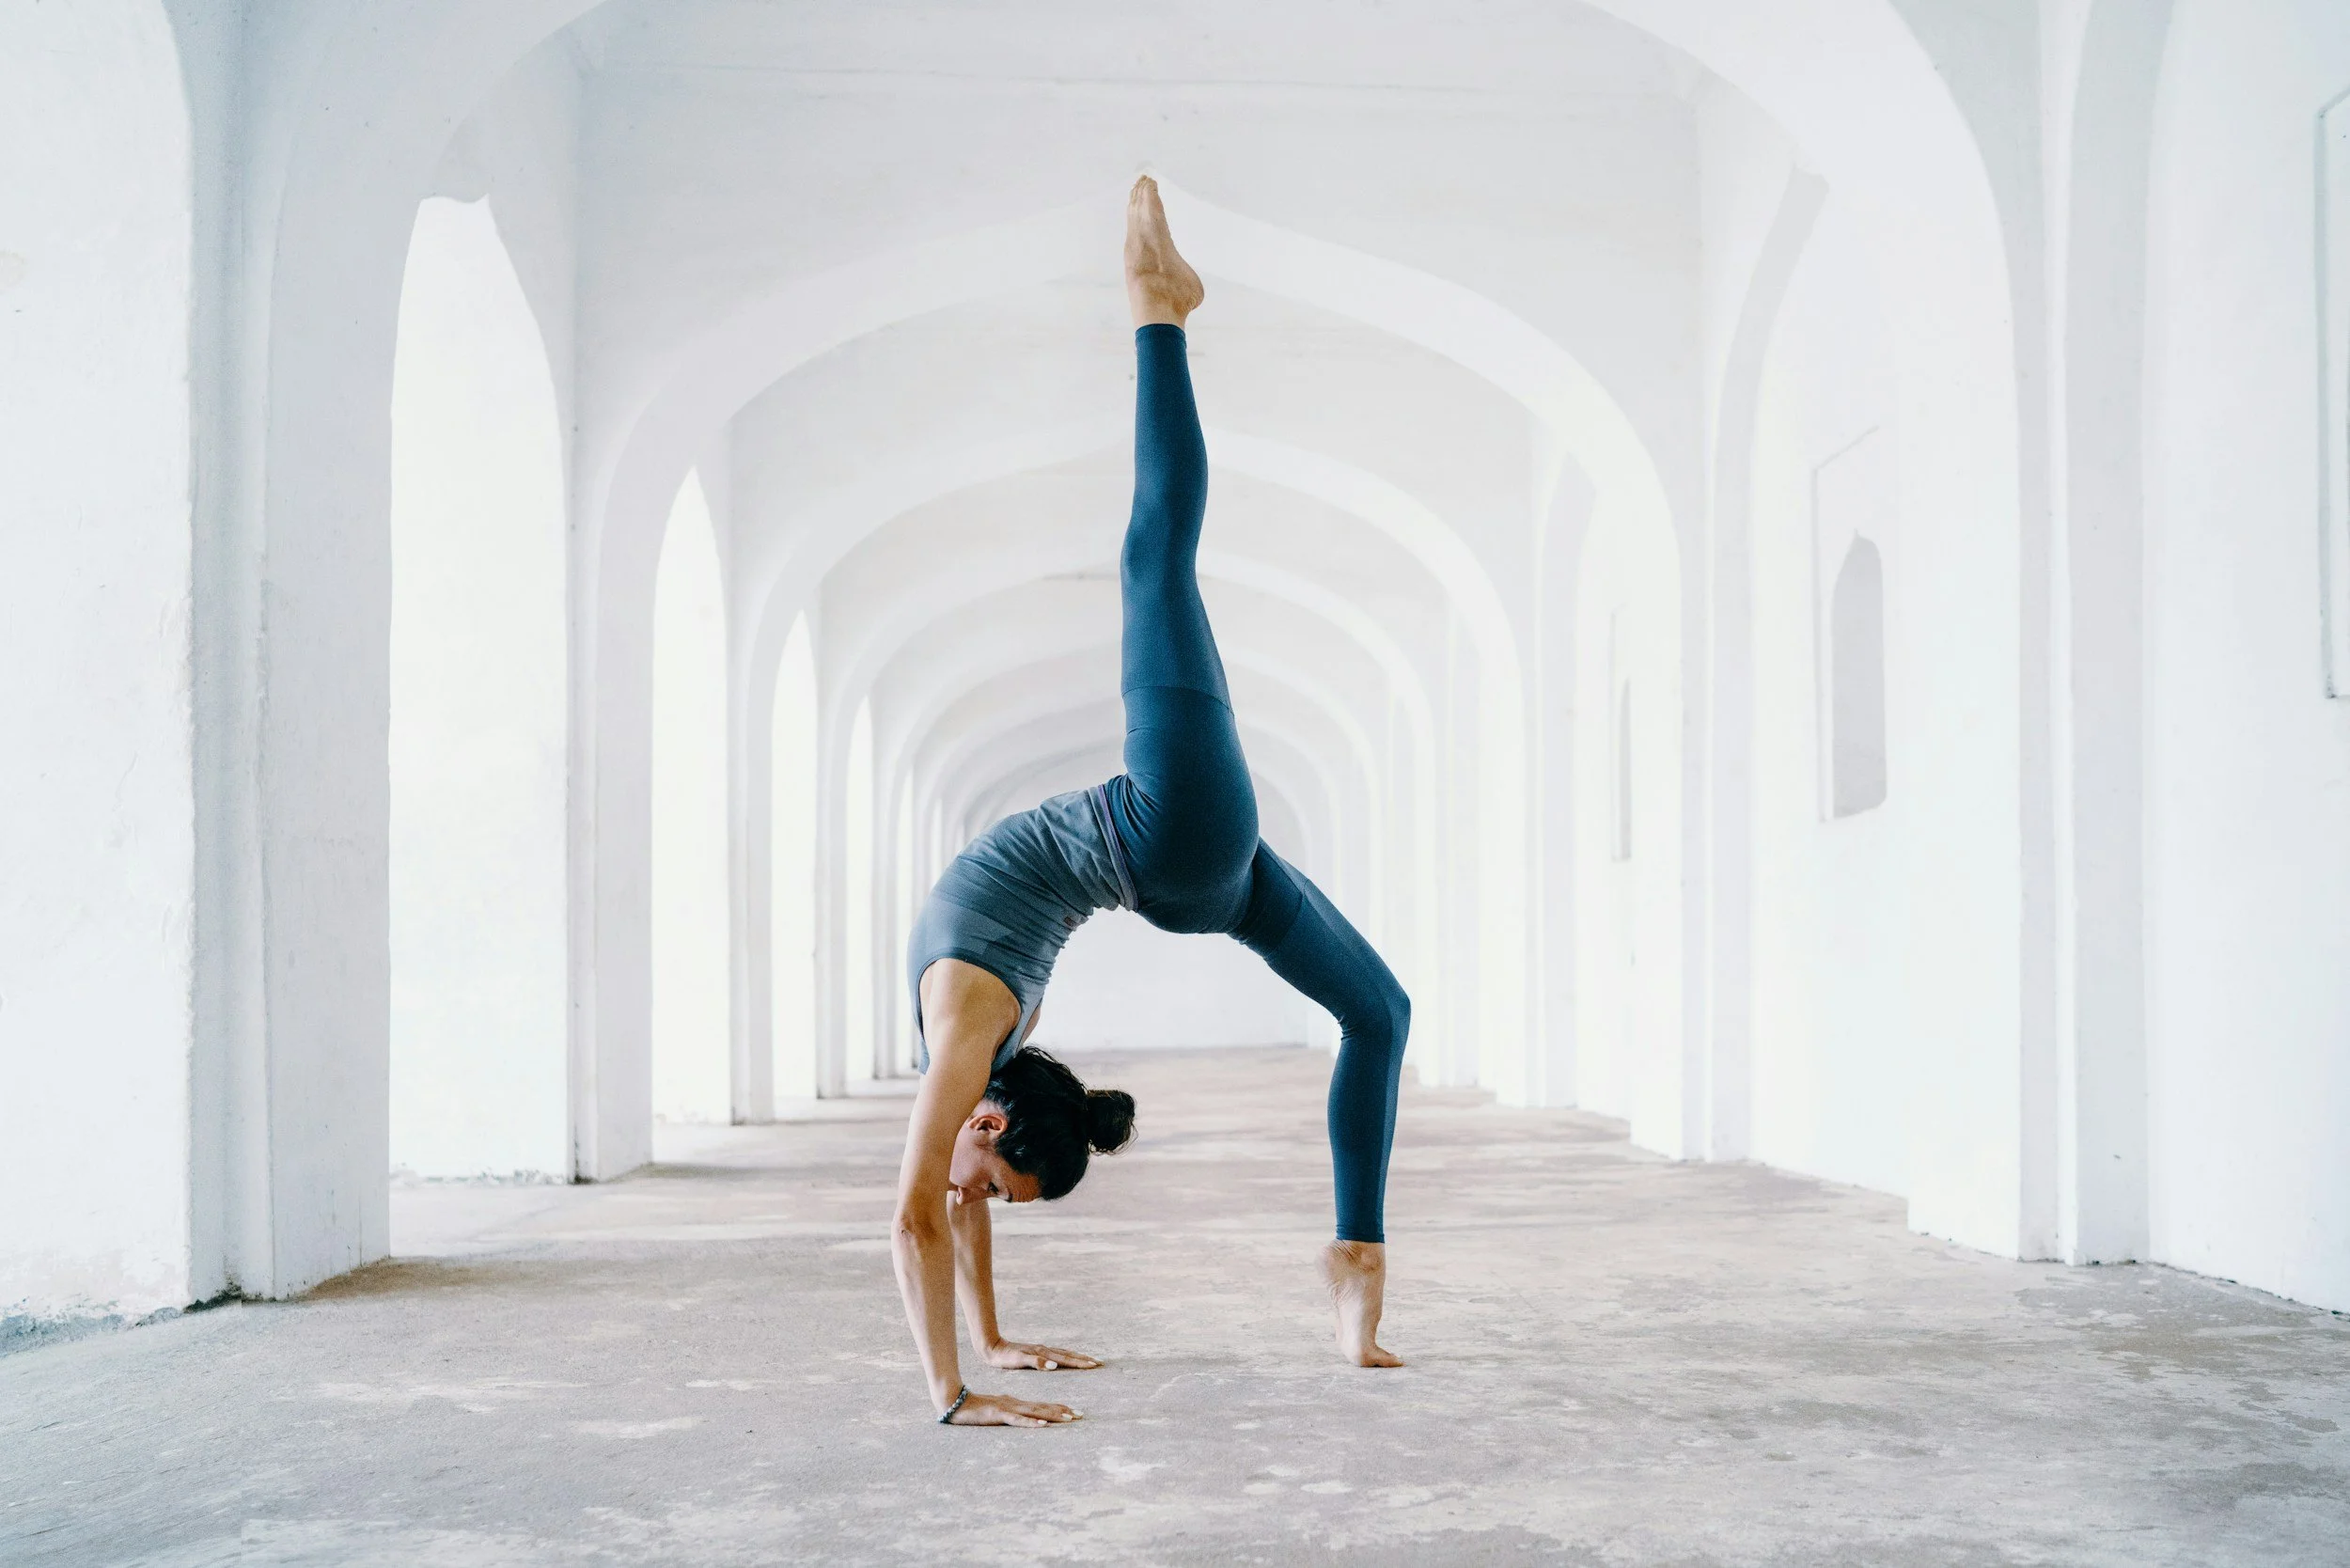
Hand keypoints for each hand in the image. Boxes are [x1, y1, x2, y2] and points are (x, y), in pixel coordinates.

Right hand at [943, 1391, 1081, 1426]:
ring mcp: (1008, 1408)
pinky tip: (1043, 1425)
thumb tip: (1025, 1417)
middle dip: (1063, 1412)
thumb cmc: (977, 1408)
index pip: (1042, 1406)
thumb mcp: (999, 1409)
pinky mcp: (999, 1414)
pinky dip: (1031, 1422)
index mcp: (1017, 1403)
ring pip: (1035, 1412)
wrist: (955, 1402)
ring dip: (1053, 1415)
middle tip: (1081, 1415)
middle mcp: (1016, 1404)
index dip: (1059, 1408)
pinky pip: (1018, 1420)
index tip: (1076, 1413)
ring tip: (1069, 1418)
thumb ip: (1012, 1413)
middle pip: (1043, 1408)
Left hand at [983, 1340, 1100, 1370]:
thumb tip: (1054, 1365)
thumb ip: (1036, 1362)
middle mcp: (1044, 1350)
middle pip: (1069, 1354)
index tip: (1095, 1364)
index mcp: (1043, 1354)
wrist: (992, 1348)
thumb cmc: (1005, 1357)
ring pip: (1064, 1353)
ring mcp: (1041, 1350)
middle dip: (1084, 1359)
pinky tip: (1067, 1359)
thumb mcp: (1019, 1361)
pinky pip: (1057, 1354)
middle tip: (1099, 1362)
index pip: (1066, 1359)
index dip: (1080, 1363)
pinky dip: (1067, 1356)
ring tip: (1088, 1359)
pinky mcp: (1037, 1352)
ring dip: (1077, 1357)